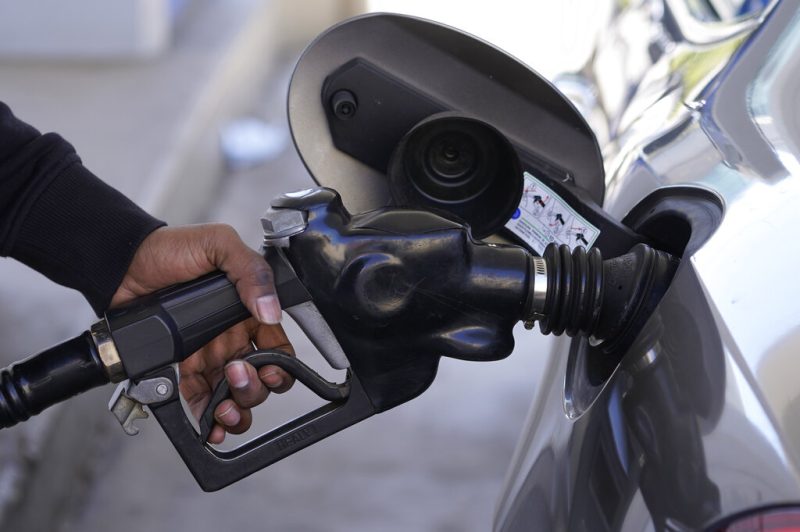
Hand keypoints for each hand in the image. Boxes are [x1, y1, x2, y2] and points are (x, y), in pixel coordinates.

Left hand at [111, 224, 294, 442]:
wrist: (122, 262)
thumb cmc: (171, 248)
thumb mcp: (220, 244)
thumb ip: (252, 273)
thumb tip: (270, 311)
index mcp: (249, 312)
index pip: (279, 350)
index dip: (281, 368)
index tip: (270, 371)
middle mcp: (232, 337)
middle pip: (259, 379)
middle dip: (254, 389)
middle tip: (235, 376)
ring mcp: (207, 355)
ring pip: (233, 396)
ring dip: (236, 411)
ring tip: (224, 409)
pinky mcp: (180, 369)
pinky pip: (199, 401)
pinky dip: (207, 419)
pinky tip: (209, 425)